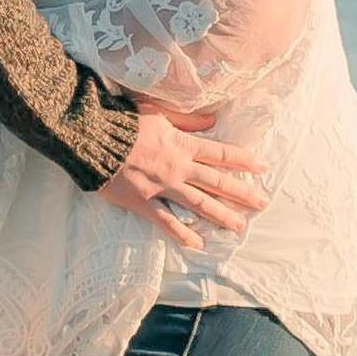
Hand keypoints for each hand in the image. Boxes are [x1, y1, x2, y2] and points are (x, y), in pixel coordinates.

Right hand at [98, 107, 267, 251]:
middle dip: (242, 193)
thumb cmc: (123, 121)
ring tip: (239, 226)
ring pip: (199, 204)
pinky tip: (198, 243)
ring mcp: (162, 188)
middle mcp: (178, 168)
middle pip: (217, 182)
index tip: (263, 168)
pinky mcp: (144, 202)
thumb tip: (214, 121)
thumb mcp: (158, 112)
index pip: (220, 154)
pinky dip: (182, 233)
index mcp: (182, 145)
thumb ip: (187, 119)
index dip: (244, 161)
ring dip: (221, 215)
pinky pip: (167, 221)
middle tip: (262, 203)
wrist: (93, 138)